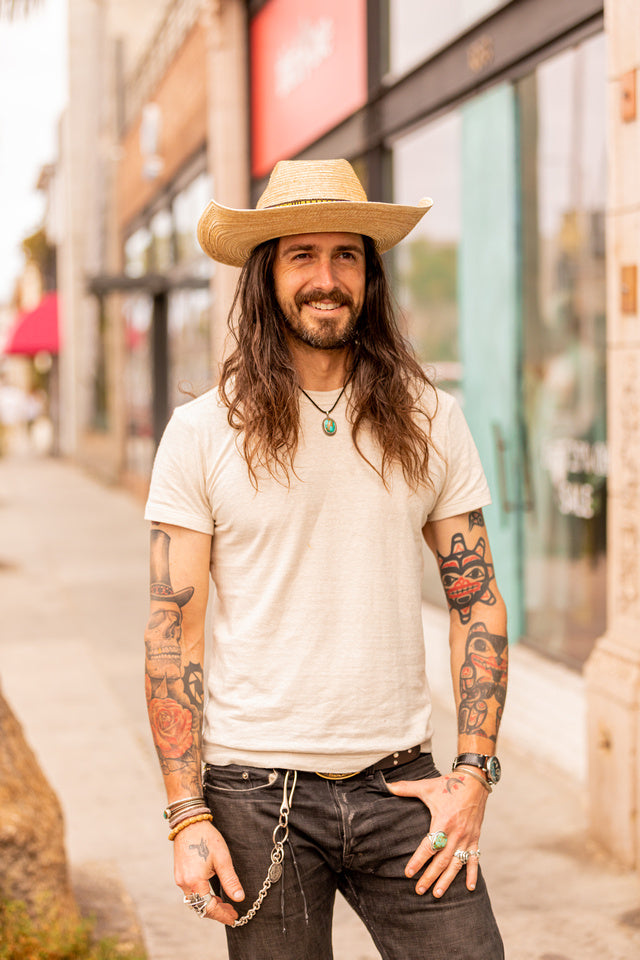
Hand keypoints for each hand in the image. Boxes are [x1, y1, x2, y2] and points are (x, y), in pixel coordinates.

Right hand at [173, 819, 244, 924]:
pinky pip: (191, 892)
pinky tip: (212, 893)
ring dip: (209, 905)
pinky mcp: (179, 874)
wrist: (189, 823)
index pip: (209, 907)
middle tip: (232, 912)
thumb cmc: (207, 838)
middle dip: (217, 912)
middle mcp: (184, 884)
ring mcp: (180, 879)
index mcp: (195, 882)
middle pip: (200, 907)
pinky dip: (202, 897)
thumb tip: (239, 898)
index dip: (222, 915)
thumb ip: (230, 881)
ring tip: (224, 904)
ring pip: (195, 901)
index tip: (234, 918)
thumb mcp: (222, 859)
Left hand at [386, 770, 487, 898]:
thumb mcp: (426, 786)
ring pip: (456, 864)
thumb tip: (387, 785)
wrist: (474, 782)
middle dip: (430, 876)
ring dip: (447, 880)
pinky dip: (472, 874)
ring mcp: (467, 837)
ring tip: (437, 893)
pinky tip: (469, 888)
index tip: (408, 873)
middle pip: (441, 860)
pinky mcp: (475, 838)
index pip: (429, 846)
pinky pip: (475, 859)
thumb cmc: (449, 785)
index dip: (418, 860)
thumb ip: (406, 788)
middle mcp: (456, 833)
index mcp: (443, 822)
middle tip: (419, 890)